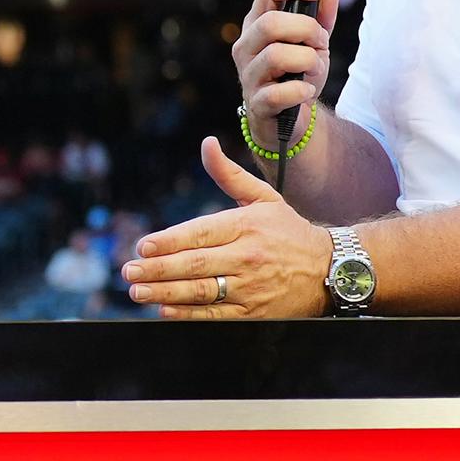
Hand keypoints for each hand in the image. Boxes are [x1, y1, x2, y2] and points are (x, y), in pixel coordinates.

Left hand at [121, 137, 332, 318]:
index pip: (200, 233)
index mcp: (245, 225)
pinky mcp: (255, 313)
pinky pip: (217, 316)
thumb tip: (207, 144)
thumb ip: (228, 174)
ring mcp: (251, 287)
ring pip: (202, 292)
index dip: (169, 241)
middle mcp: (247, 256)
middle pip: (196, 264)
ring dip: (166, 293)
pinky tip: (166, 311)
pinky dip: (190, 315)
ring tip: (139, 292)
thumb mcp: (263, 197)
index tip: (142, 246)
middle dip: (158, 269)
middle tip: (129, 272)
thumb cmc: (288, 230)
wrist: (330, 268)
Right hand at [232, 0, 338, 142]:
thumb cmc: (298, 74)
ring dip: (307, 60)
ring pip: (276, 55)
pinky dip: (300, 91)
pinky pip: (277, 93)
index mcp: (258, 23)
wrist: (291, 119)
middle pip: (270, 23)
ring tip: (315, 68)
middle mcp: (246, 45)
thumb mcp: (314, 42)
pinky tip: (306, 92)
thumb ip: (322, 16)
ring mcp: (248, 74)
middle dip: (307, 29)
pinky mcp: (256, 103)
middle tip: (321, 42)